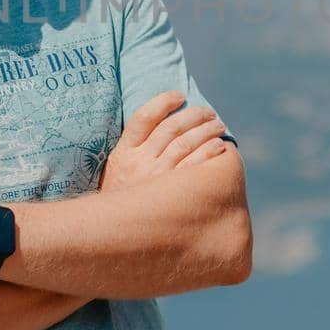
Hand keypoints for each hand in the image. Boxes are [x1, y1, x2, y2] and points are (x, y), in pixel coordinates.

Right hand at [99, 89, 230, 193]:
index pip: (144, 117)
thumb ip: (133, 151)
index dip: (163, 102)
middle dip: (194, 116)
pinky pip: (194, 168)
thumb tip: (160, 126)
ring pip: (184, 144)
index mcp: (123, 153)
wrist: (111, 235)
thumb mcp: (115, 172)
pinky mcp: (169, 195)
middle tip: (209, 113)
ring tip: (218, 126)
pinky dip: (208, 153)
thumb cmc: (120, 202)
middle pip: (171, 128)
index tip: (179, 95)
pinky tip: (218, 147)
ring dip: (206, 131)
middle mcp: (139, 162)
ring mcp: (155, 178)